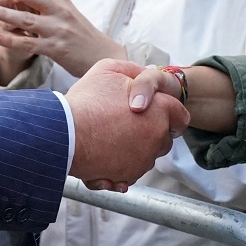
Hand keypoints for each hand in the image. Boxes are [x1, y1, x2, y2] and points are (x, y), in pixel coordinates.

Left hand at [0, 0, 125, 78]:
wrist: (102, 57)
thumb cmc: (81, 33)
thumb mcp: (69, 10)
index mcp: (64, 0)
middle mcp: (61, 12)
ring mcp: (58, 31)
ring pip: (26, 19)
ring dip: (3, 12)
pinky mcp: (55, 50)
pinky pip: (28, 44)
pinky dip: (10, 40)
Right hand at [65, 59, 189, 187]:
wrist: (64, 134)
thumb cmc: (86, 101)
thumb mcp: (109, 69)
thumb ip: (133, 70)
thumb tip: (145, 71)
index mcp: (160, 109)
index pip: (180, 116)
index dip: (170, 114)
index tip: (158, 115)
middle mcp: (157, 136)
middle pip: (163, 138)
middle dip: (150, 132)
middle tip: (127, 124)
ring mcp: (143, 159)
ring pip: (146, 156)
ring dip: (134, 150)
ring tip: (109, 140)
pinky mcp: (128, 176)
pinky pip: (130, 173)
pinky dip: (120, 167)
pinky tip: (102, 156)